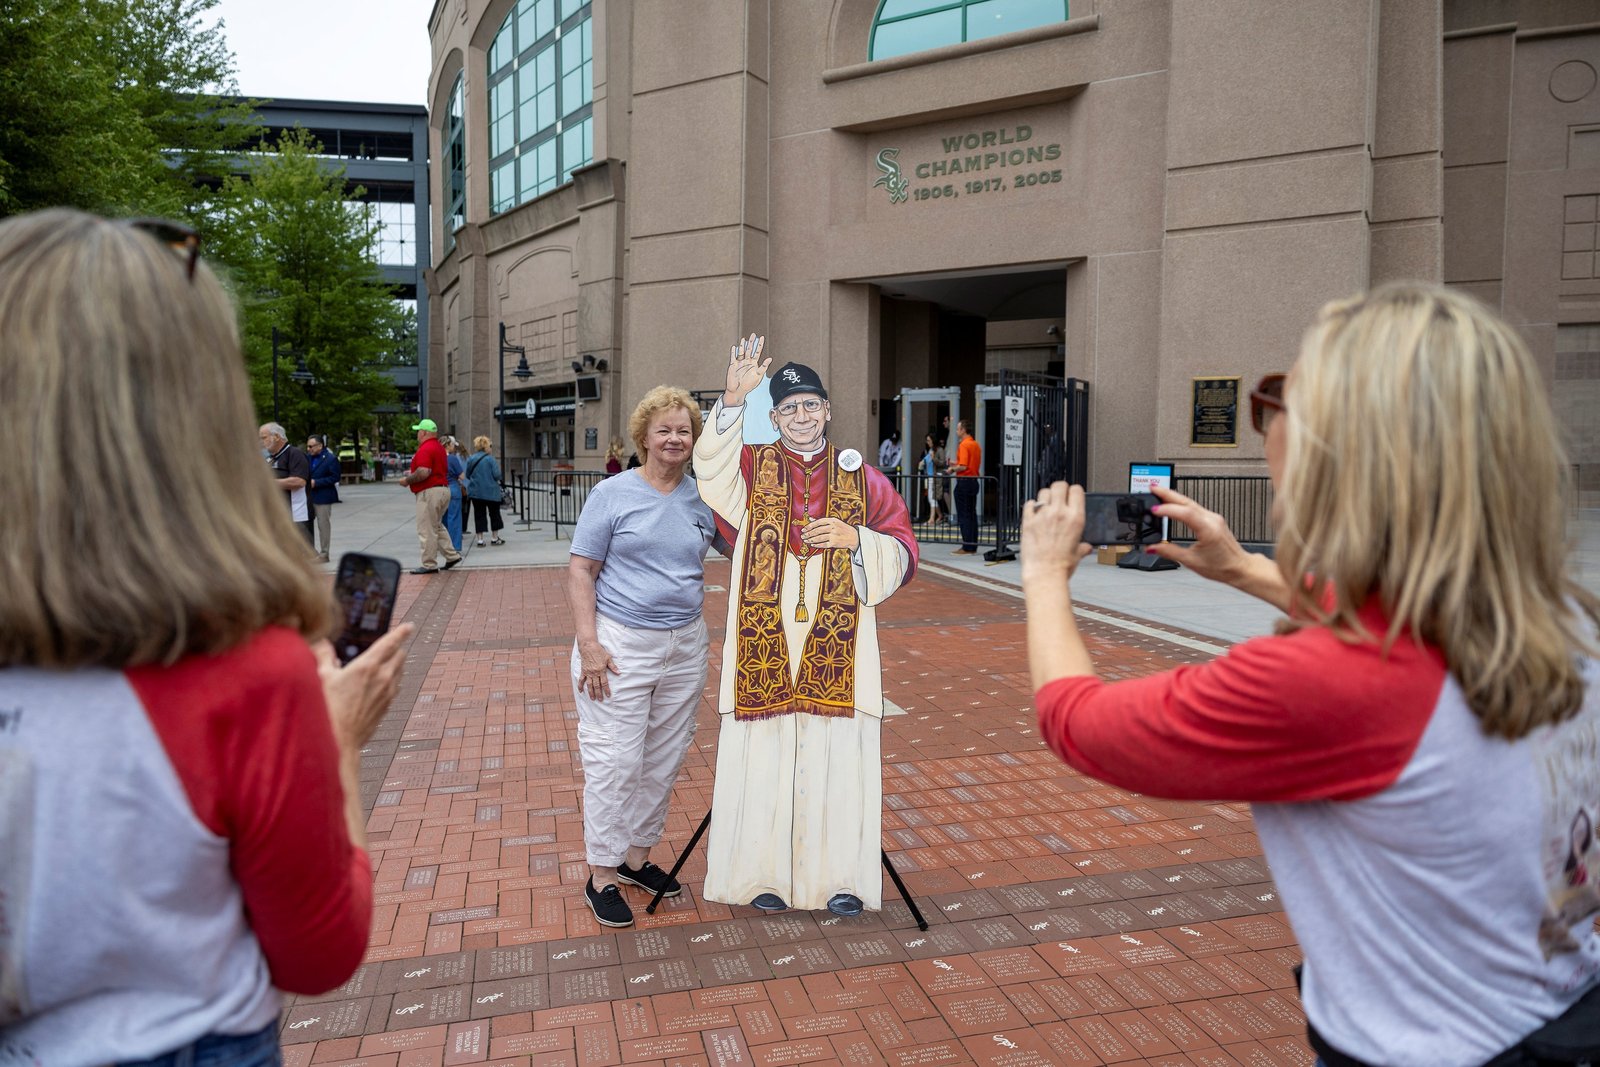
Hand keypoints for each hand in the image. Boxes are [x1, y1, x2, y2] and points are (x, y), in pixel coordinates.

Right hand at [314, 623, 413, 752]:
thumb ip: (324, 656)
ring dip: (395, 664)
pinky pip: (396, 686)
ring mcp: (388, 693)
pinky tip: (381, 683)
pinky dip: (392, 679)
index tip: (409, 626)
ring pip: (400, 671)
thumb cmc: (328, 708)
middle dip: (396, 648)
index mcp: (367, 666)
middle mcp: (383, 677)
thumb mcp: (322, 677)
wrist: (340, 740)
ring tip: (385, 662)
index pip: (390, 643)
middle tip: (391, 645)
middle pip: (399, 655)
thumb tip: (322, 642)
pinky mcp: (388, 705)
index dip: (401, 632)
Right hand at [577, 638, 618, 699]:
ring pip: (589, 685)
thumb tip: (619, 673)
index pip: (604, 682)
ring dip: (591, 692)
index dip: (606, 690)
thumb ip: (613, 667)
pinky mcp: (583, 671)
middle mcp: (594, 673)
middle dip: (598, 693)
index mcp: (601, 670)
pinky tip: (581, 691)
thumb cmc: (599, 651)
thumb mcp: (608, 658)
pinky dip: (580, 686)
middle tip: (600, 700)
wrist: (588, 647)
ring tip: (592, 699)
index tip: (608, 695)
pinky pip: (581, 680)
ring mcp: (588, 672)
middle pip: (597, 686)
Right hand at [723, 333, 769, 406]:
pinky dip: (733, 352)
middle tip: (753, 334)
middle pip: (750, 349)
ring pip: (742, 351)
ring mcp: (740, 363)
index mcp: (754, 364)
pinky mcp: (733, 365)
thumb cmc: (749, 385)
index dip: (760, 345)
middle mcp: (747, 362)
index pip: (758, 352)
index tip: (762, 337)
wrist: (738, 390)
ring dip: (743, 345)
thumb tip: (770, 358)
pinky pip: (733, 357)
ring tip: (744, 339)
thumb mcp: (758, 376)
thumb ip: (764, 367)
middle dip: (751, 342)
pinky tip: (735, 347)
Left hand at [800, 517, 858, 551]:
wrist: (854, 537)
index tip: (804, 529)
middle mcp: (833, 527)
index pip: (818, 522)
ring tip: (806, 540)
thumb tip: (810, 519)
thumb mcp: (834, 522)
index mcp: (832, 520)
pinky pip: (823, 544)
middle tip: (803, 536)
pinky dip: (817, 545)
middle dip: (808, 534)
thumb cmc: (842, 529)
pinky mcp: (834, 543)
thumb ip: (822, 521)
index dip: (810, 526)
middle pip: (818, 530)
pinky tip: (812, 544)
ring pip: (819, 538)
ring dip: (811, 539)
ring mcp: (834, 535)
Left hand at [1020, 482, 1092, 579]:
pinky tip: (1034, 513)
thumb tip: (1086, 547)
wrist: (1044, 573)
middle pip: (1059, 485)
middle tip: (1059, 496)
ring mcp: (1042, 515)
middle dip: (1060, 489)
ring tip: (1046, 505)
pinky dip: (1031, 506)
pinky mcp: (1028, 521)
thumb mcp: (1078, 554)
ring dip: (1046, 496)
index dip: (1074, 491)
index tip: (1072, 495)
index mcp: (1075, 518)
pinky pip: (1029, 504)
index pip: (1077, 490)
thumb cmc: (1061, 566)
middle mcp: (1059, 513)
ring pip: (1043, 491)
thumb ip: (1083, 547)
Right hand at [1144, 485, 1248, 582]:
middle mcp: (1212, 520)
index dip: (1169, 509)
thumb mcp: (1191, 561)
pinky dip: (1182, 504)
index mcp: (1208, 530)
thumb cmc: (1222, 566)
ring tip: (1159, 493)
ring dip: (1174, 497)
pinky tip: (1174, 503)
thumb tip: (1152, 547)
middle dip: (1168, 493)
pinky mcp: (1213, 519)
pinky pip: (1195, 507)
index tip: (1154, 510)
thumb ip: (1169, 552)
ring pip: (1191, 502)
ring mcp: (1214, 518)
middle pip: (1187, 502)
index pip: (1186, 513)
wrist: (1239, 567)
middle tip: (1153, 488)